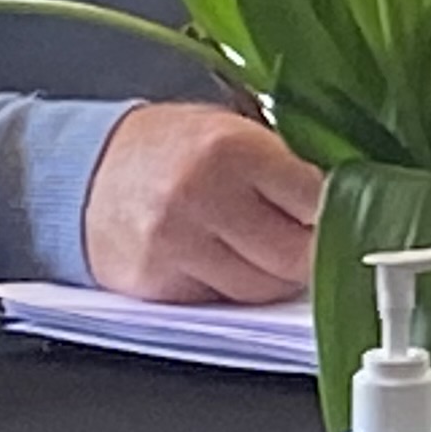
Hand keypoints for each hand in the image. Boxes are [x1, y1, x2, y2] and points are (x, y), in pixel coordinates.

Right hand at [83, 102, 323, 303]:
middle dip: (310, 254)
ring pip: (261, 290)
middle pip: (295, 257)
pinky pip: (219, 302)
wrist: (83, 169)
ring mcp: (175, 246)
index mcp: (233, 150)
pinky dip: (232, 290)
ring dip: (275, 278)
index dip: (334, 212)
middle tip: (309, 241)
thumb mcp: (232, 128)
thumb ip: (285, 164)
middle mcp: (202, 198)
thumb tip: (347, 200)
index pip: (317, 201)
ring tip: (264, 249)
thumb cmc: (169, 147)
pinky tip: (223, 260)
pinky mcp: (154, 284)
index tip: (344, 214)